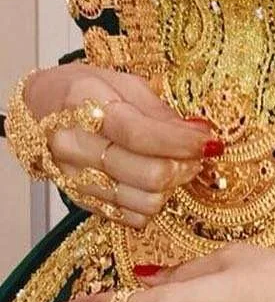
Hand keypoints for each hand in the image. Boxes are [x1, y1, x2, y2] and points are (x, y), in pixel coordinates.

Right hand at [22, 62, 217, 227]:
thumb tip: (200, 132)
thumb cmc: (83, 91)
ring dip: (172, 187)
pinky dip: (151, 204)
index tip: (209, 142)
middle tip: (196, 153)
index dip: (182, 142)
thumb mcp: (124, 84)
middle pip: (147, 174)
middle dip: (184, 165)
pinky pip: (130, 217)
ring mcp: (75, 177)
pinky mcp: (81, 200)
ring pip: (144, 201)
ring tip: (176, 166)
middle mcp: (74, 146)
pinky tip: (152, 183)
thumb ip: (161, 112)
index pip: (140, 135)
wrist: (37, 110)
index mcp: (83, 105)